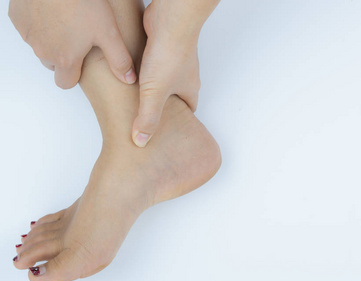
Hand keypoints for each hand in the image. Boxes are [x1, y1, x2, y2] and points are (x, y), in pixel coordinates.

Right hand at [8, 0, 135, 88]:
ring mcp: (28, 35)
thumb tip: (129, 79)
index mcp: (65, 59)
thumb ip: (119, 59)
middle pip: (53, 65)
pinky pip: (28, 28)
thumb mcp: (108, 32)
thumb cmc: (83, 2)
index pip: (66, 83)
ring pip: (41, 46)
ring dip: (51, 39)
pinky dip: (39, 23)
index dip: (75, 74)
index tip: (83, 60)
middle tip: (78, 37)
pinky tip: (53, 10)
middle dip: (64, 56)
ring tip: (68, 21)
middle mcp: (43, 51)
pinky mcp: (18, 18)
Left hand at [132, 3, 201, 147]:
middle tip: (151, 114)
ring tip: (138, 95)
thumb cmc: (170, 55)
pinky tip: (133, 71)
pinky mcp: (161, 46)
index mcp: (190, 88)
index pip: (189, 109)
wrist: (170, 20)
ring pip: (165, 77)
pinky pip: (155, 61)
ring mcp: (174, 59)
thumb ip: (147, 118)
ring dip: (154, 85)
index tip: (169, 128)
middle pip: (177, 94)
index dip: (180, 120)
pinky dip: (146, 68)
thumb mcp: (155, 94)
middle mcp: (185, 74)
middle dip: (165, 104)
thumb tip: (141, 141)